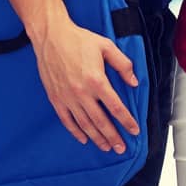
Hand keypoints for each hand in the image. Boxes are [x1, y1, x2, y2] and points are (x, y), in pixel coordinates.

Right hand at [31, 17, 139, 152]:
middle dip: (113, 136)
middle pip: (100, 121)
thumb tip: (134, 82)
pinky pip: (67, 120)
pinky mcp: (56, 99)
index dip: (126, 121)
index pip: (115, 107)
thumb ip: (123, 65)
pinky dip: (76, 132)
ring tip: (107, 147)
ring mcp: (67, 98)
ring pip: (84, 124)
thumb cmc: (79, 40)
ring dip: (97, 138)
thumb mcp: (106, 47)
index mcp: (96, 80)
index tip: (134, 130)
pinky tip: (84, 139)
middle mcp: (82, 93)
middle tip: (121, 148)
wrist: (51, 37)